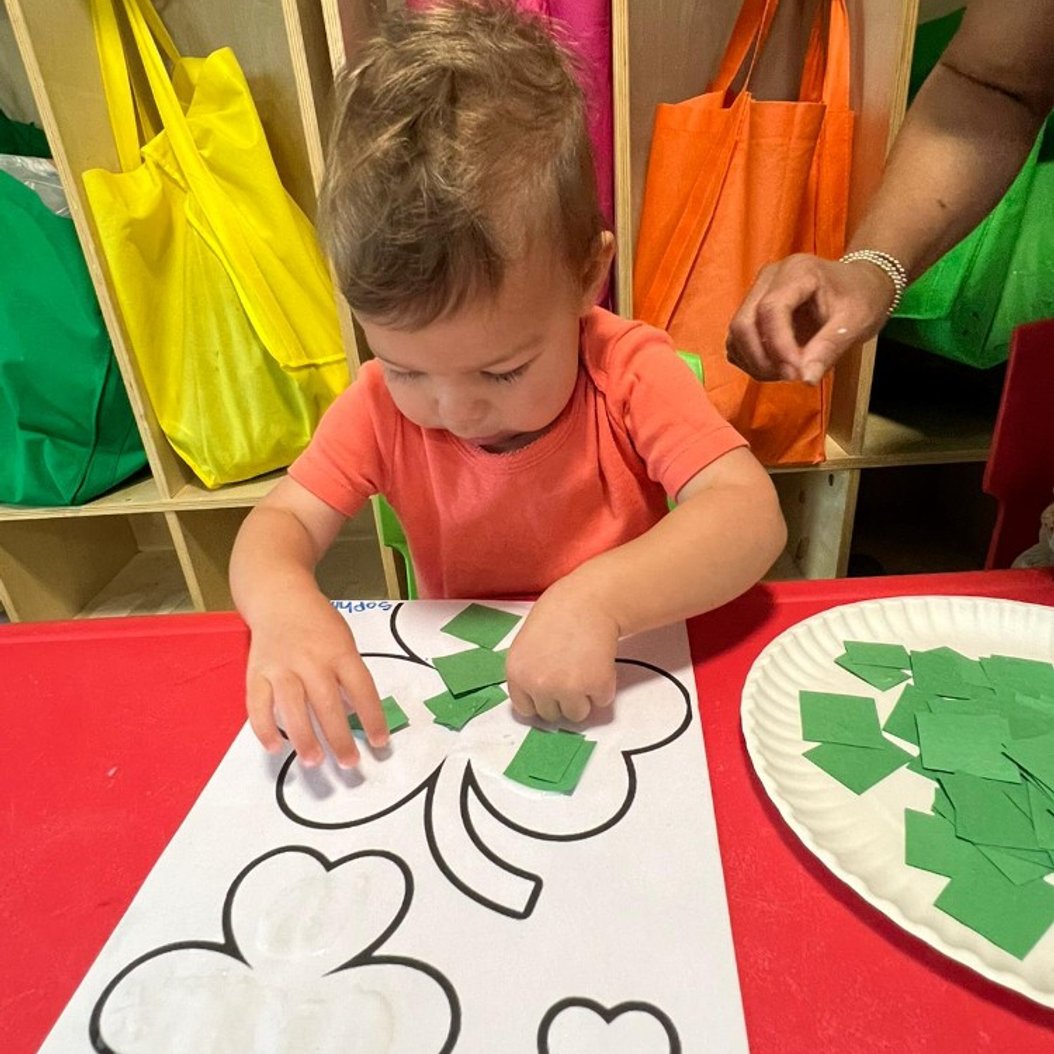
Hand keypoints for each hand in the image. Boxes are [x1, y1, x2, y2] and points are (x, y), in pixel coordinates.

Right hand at [244, 589, 387, 767]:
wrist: (278, 595)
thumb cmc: (317, 623)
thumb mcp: (343, 641)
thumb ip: (349, 674)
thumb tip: (356, 715)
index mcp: (339, 651)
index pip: (361, 688)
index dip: (372, 717)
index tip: (379, 742)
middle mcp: (311, 659)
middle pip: (327, 702)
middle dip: (339, 736)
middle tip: (349, 762)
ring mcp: (281, 666)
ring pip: (292, 706)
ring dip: (303, 737)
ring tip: (314, 761)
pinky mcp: (257, 672)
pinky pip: (258, 704)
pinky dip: (264, 728)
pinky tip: (275, 746)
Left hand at [505, 581, 619, 723]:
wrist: (589, 599)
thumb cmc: (558, 614)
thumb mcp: (527, 644)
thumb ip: (529, 671)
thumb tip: (538, 697)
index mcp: (517, 673)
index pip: (525, 709)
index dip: (540, 699)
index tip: (550, 689)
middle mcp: (538, 685)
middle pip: (551, 715)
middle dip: (562, 699)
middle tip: (571, 672)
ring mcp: (568, 688)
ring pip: (577, 714)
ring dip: (584, 697)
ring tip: (585, 667)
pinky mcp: (596, 685)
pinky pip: (601, 701)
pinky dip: (604, 687)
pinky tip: (599, 662)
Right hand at [725, 254, 895, 383]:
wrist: (861, 283)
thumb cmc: (862, 298)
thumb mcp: (856, 323)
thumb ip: (829, 349)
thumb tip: (806, 380)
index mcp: (798, 272)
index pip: (771, 309)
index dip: (778, 347)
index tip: (796, 375)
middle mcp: (769, 278)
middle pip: (744, 323)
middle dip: (761, 359)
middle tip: (790, 378)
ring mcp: (757, 292)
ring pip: (736, 334)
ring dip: (755, 362)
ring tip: (786, 373)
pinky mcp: (752, 310)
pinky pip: (738, 341)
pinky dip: (751, 360)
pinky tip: (777, 367)